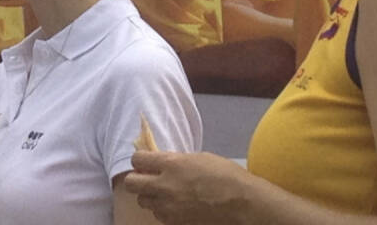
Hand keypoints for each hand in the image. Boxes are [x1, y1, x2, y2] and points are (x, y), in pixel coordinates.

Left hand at [124, 151, 250, 224]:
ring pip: (144, 202)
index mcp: (170, 164)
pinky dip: (164, 211)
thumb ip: (176, 160)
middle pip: (132, 183)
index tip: (146, 162)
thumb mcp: (199, 158)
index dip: (140, 160)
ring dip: (151, 197)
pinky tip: (177, 207)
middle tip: (148, 179)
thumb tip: (162, 162)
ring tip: (165, 194)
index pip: (137, 159)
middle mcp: (164, 186)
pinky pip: (159, 216)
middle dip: (137, 180)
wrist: (244, 205)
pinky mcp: (175, 223)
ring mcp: (168, 207)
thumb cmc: (226, 176)